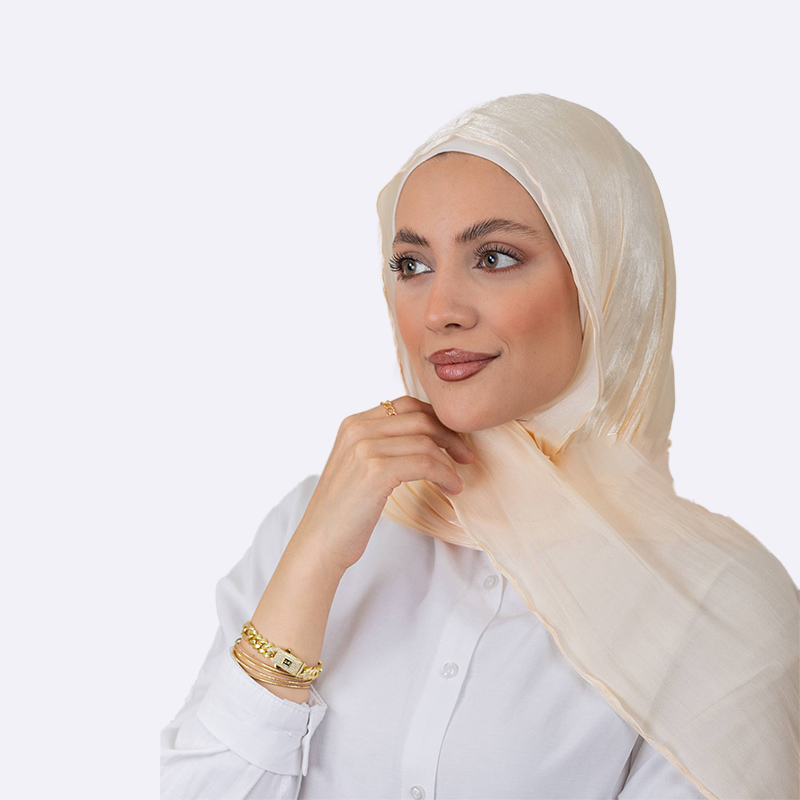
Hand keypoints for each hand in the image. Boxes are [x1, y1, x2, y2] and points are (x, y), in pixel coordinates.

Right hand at [294, 396, 473, 574]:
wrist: (321, 541)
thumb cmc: (344, 509)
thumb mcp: (357, 464)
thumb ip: (381, 443)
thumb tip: (424, 436)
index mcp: (353, 423)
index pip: (406, 405)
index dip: (435, 419)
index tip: (452, 438)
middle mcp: (357, 429)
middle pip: (419, 419)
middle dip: (449, 435)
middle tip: (465, 456)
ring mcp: (365, 448)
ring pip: (425, 442)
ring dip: (449, 462)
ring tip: (456, 480)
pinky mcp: (376, 471)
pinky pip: (426, 464)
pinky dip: (445, 475)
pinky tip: (451, 488)